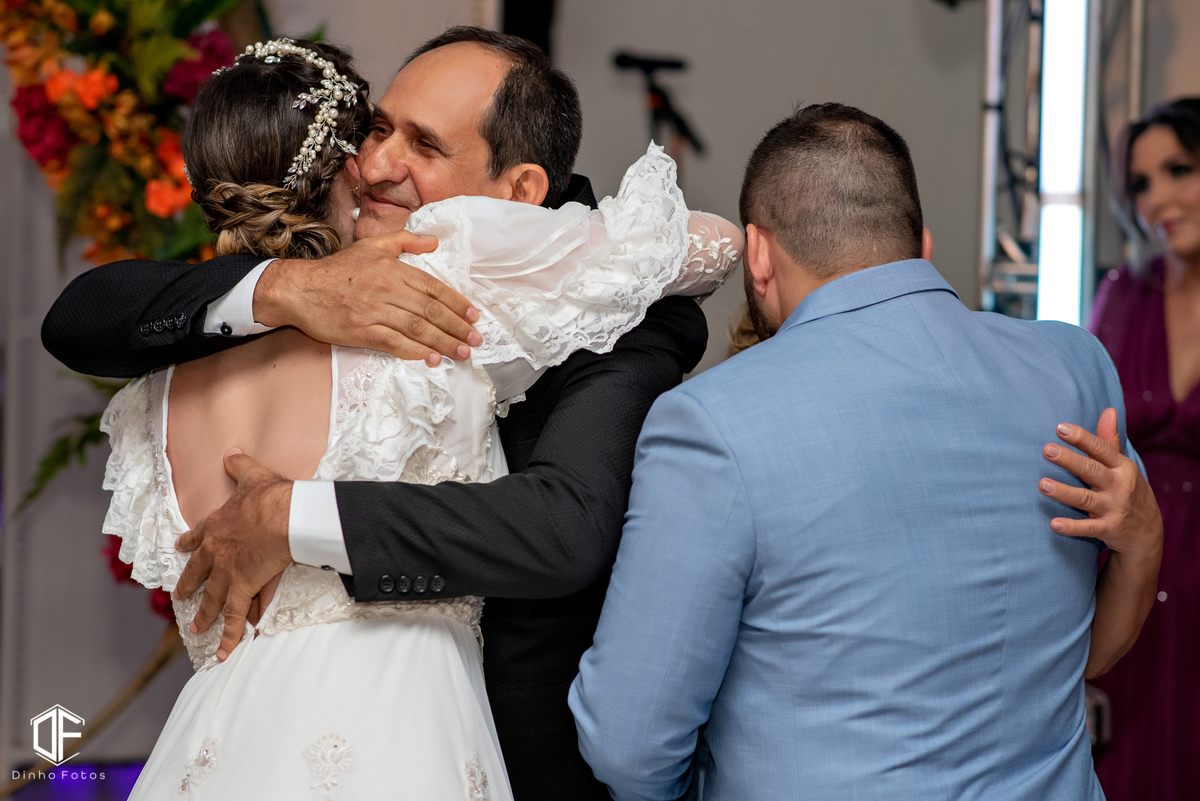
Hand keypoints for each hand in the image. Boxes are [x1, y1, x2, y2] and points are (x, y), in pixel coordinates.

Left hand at [173, 449, 292, 660]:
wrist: (284, 515)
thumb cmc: (272, 496)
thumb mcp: (252, 476)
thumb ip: (239, 466)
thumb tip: (231, 451)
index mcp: (217, 526)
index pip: (198, 538)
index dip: (189, 545)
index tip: (181, 549)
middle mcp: (216, 553)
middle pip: (198, 574)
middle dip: (189, 586)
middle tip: (180, 597)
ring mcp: (228, 573)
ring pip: (212, 600)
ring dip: (204, 616)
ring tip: (196, 629)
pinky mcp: (243, 589)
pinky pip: (235, 618)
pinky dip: (229, 638)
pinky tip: (222, 655)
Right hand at [253, 230, 482, 365]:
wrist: (300, 289)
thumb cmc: (336, 269)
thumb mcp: (370, 246)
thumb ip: (404, 242)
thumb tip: (434, 241)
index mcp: (392, 269)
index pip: (433, 287)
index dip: (456, 303)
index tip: (473, 316)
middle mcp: (387, 289)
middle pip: (430, 310)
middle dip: (457, 327)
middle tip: (475, 340)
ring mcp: (374, 311)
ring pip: (417, 328)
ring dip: (443, 342)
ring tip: (461, 352)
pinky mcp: (361, 331)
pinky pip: (394, 343)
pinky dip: (415, 352)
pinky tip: (431, 359)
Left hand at [1040, 408, 1163, 677]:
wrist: (1146, 532)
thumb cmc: (1127, 490)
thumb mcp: (1123, 466)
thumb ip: (1110, 440)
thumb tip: (1108, 410)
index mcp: (1121, 467)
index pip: (1101, 449)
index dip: (1081, 438)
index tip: (1059, 427)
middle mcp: (1118, 486)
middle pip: (1091, 471)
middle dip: (1069, 460)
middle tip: (1046, 449)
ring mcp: (1113, 508)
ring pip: (1085, 499)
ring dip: (1063, 492)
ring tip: (1041, 484)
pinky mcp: (1107, 529)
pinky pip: (1087, 528)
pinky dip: (1071, 527)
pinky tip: (1052, 523)